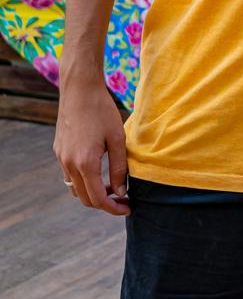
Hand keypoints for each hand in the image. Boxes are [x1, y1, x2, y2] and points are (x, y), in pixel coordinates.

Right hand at [53, 81, 130, 215]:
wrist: (79, 90)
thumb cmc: (102, 111)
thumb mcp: (117, 140)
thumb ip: (119, 168)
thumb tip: (121, 191)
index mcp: (85, 164)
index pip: (98, 199)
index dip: (114, 208)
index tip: (128, 207)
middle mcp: (69, 164)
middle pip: (85, 198)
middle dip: (104, 203)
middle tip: (123, 198)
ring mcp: (61, 158)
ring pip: (75, 188)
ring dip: (92, 192)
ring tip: (112, 185)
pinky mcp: (58, 151)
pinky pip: (69, 175)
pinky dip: (83, 180)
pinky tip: (98, 171)